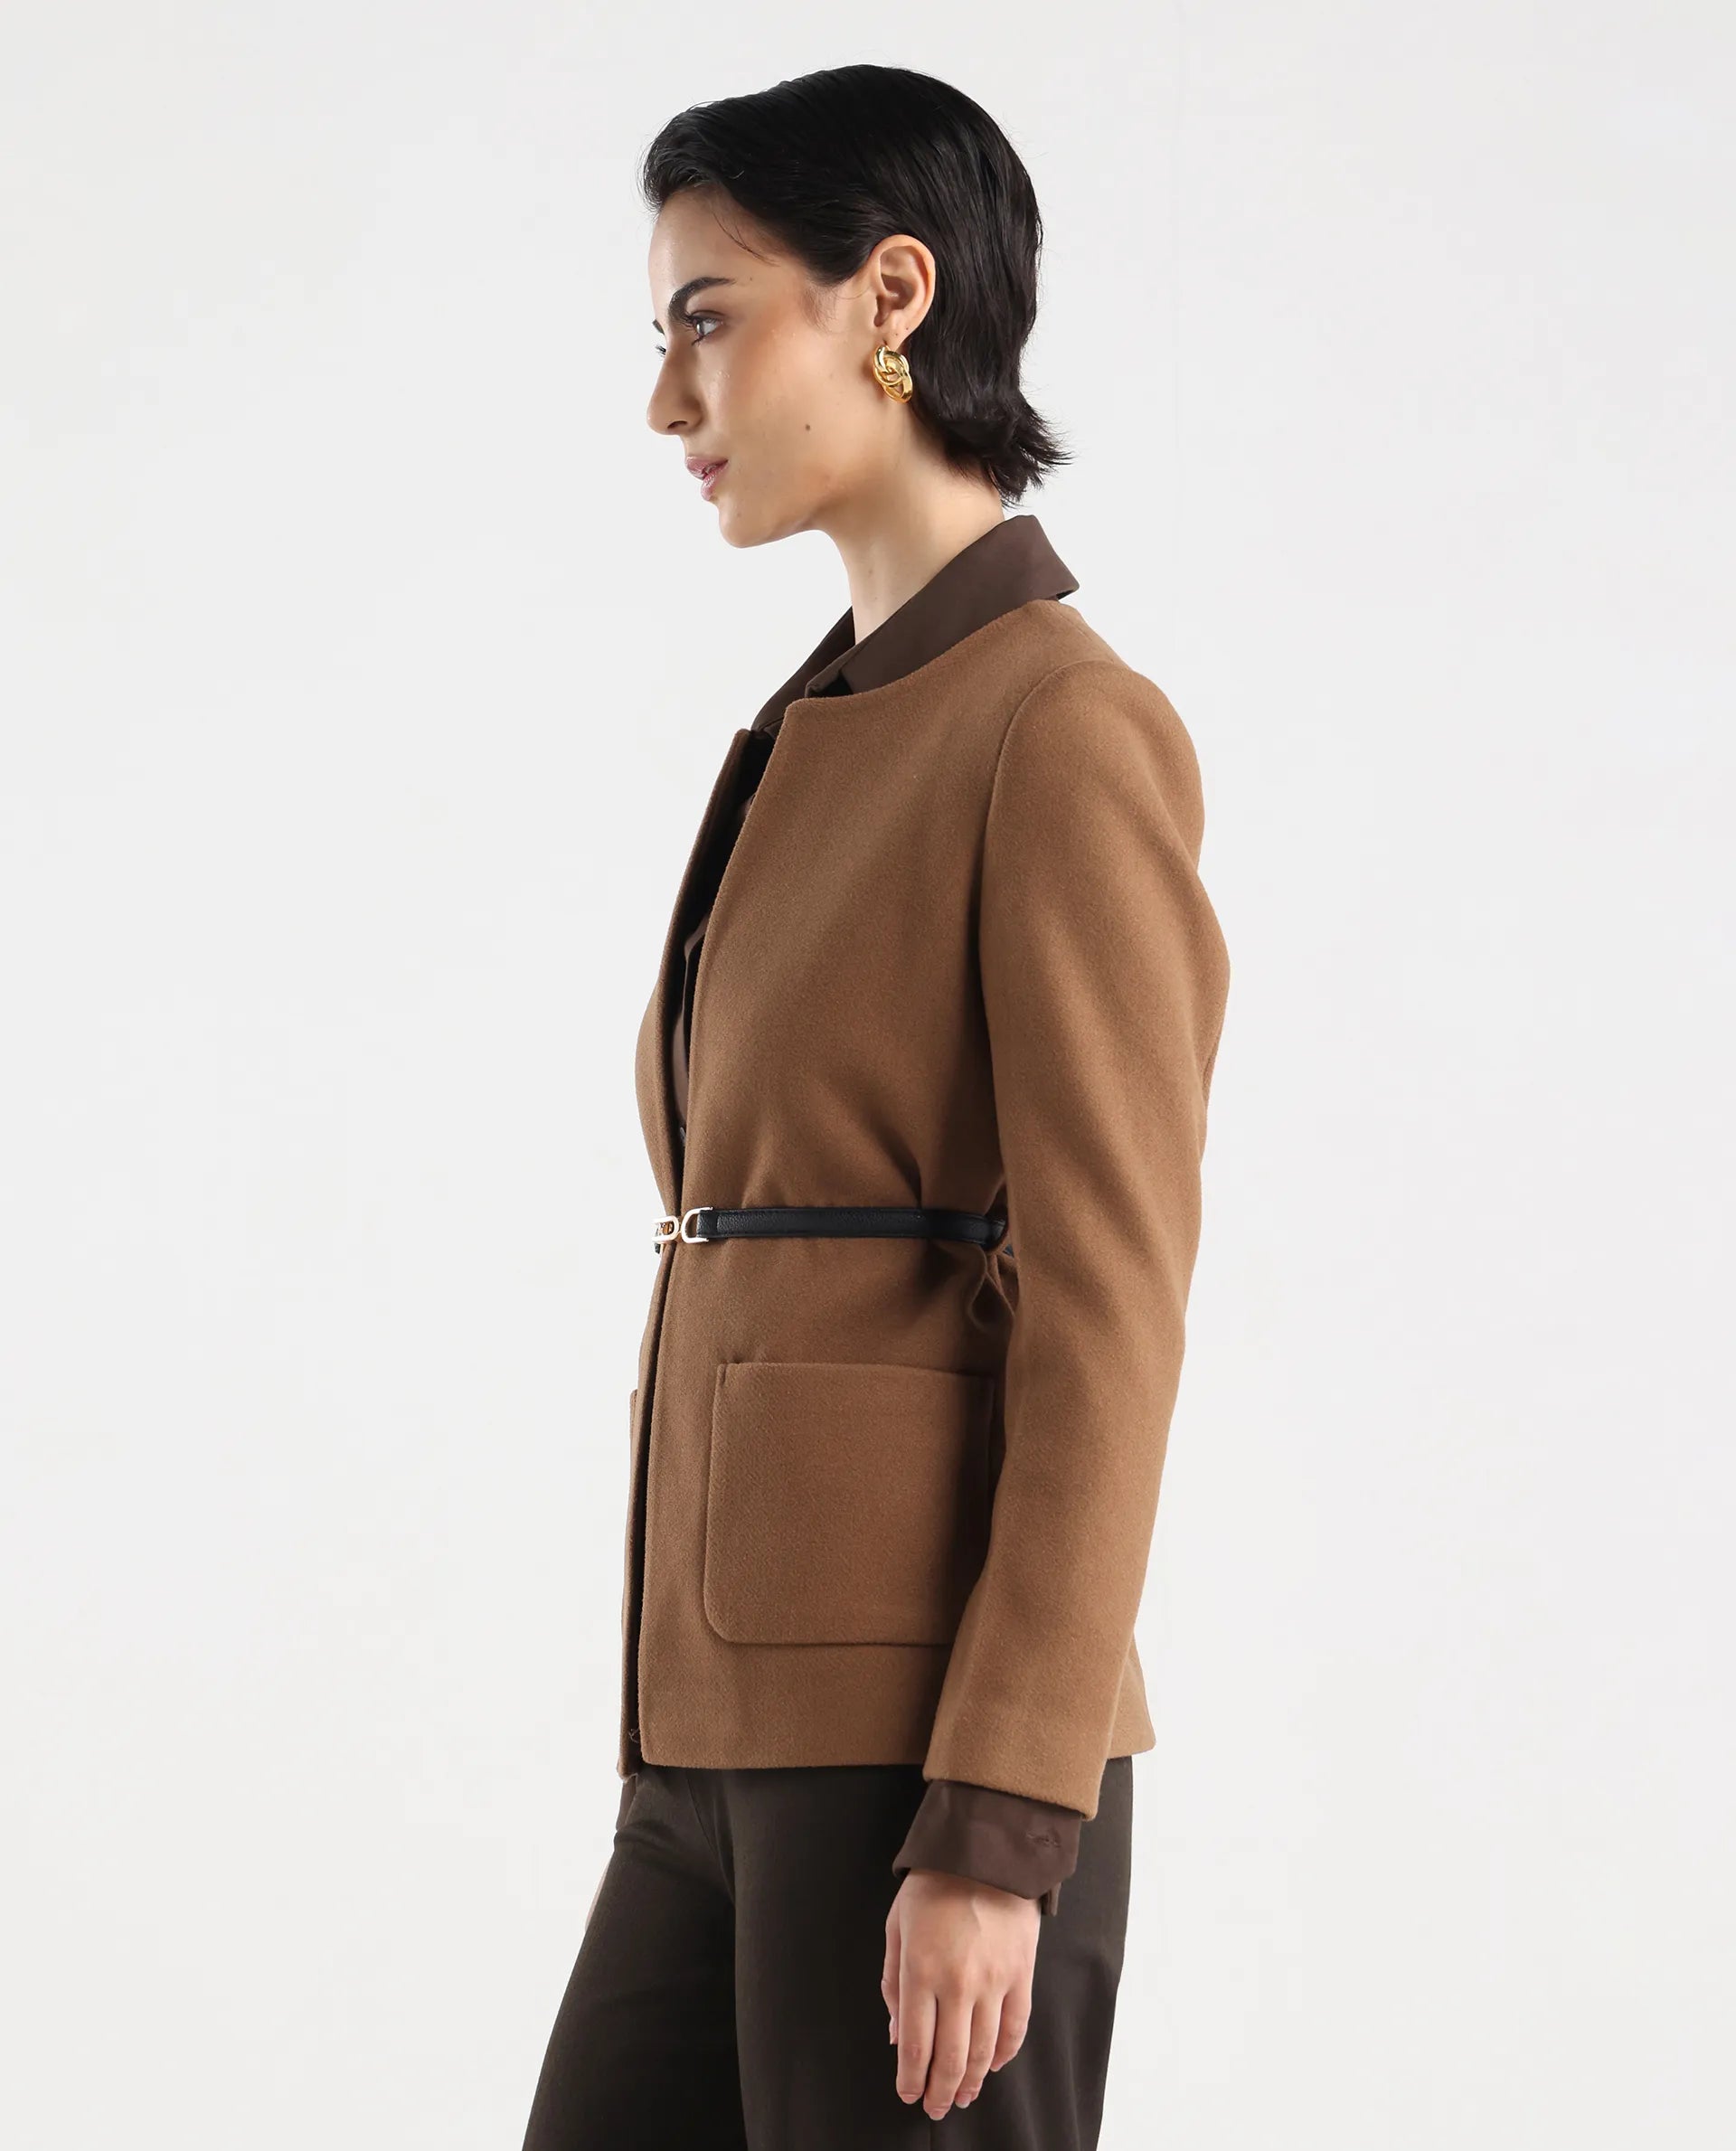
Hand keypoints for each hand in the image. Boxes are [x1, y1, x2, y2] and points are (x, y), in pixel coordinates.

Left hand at [881, 1867, 1038, 2117]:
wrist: (985, 1851)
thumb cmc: (932, 1885)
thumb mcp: (896, 1927)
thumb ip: (893, 1984)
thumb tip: (896, 2035)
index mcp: (920, 1972)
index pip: (915, 2046)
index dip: (911, 2080)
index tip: (908, 2095)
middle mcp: (958, 1984)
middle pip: (950, 2057)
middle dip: (940, 2091)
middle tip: (936, 2108)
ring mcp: (994, 1982)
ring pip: (983, 2050)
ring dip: (971, 2081)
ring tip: (962, 2095)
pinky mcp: (1021, 1975)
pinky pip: (1015, 2027)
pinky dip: (1004, 2054)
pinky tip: (993, 2065)